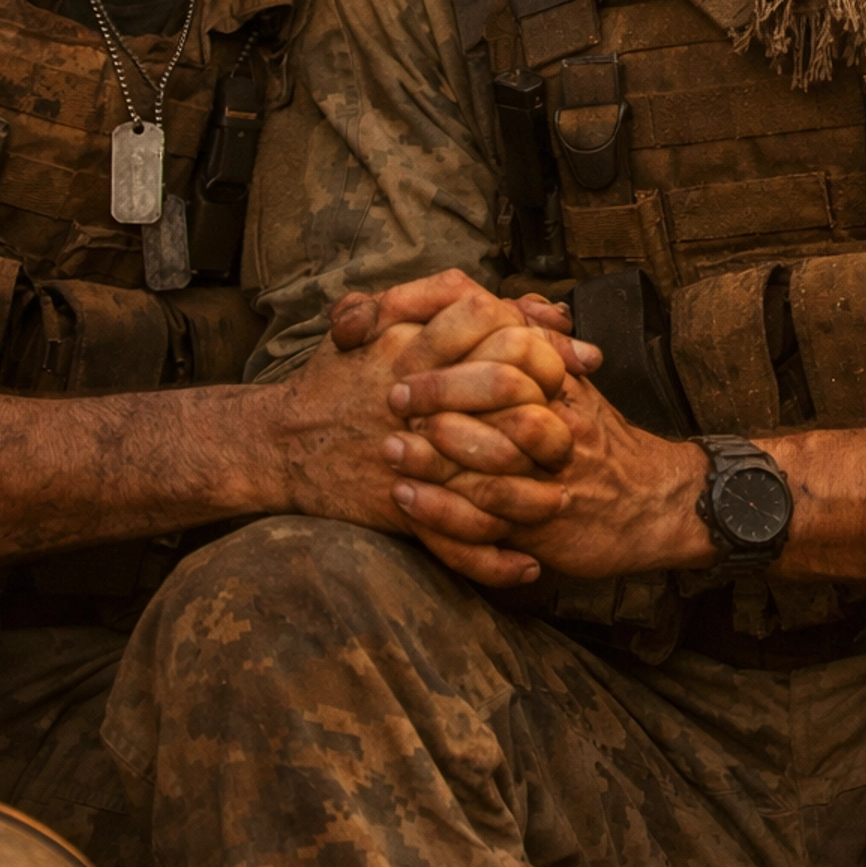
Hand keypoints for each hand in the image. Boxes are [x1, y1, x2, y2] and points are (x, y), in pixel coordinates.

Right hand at [280, 278, 596, 587]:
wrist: (281, 441)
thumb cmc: (338, 379)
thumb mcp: (379, 322)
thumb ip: (440, 300)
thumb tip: (527, 304)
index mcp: (418, 349)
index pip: (503, 337)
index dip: (550, 349)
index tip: (583, 364)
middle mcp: (420, 401)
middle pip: (510, 405)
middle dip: (552, 426)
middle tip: (577, 441)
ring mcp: (413, 458)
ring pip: (491, 479)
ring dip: (532, 499)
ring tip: (561, 503)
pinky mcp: (400, 508)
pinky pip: (457, 543)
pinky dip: (494, 562)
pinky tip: (527, 567)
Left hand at [385, 369, 715, 581]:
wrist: (657, 501)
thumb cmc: (602, 441)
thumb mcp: (576, 385)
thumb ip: (538, 346)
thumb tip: (496, 304)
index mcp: (561, 382)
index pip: (508, 348)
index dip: (458, 347)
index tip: (418, 348)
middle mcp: (558, 422)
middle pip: (494, 398)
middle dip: (439, 398)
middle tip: (393, 399)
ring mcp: (551, 474)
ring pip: (487, 460)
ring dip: (432, 456)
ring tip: (390, 451)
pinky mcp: (542, 523)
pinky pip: (485, 518)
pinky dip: (441, 510)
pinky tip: (408, 500)